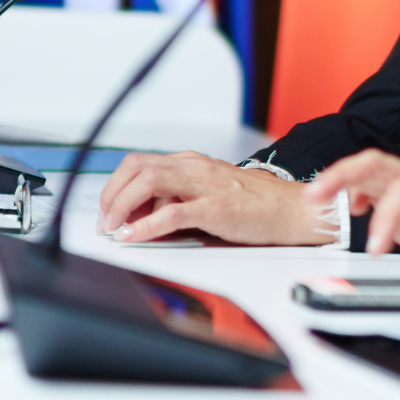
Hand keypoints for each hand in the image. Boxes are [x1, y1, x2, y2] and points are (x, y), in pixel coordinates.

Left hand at [95, 151, 334, 245]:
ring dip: (122, 206)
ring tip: (113, 228)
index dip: (115, 185)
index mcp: (192, 163)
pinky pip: (172, 212)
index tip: (107, 210)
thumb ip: (178, 200)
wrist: (294, 209)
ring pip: (149, 182)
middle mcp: (195, 168)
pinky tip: (133, 237)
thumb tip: (143, 219)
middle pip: (137, 167)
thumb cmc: (256, 205)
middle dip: (111, 195)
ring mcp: (205, 185)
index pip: (140, 163)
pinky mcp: (216, 207)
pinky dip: (145, 226)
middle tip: (104, 221)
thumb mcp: (209, 194)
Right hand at [305, 150, 399, 280]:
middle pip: (380, 164)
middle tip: (315, 195)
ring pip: (370, 171)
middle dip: (345, 175)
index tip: (376, 247)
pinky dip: (352, 193)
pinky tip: (348, 210)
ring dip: (339, 180)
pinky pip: (371, 188)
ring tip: (312, 198)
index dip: (389, 213)